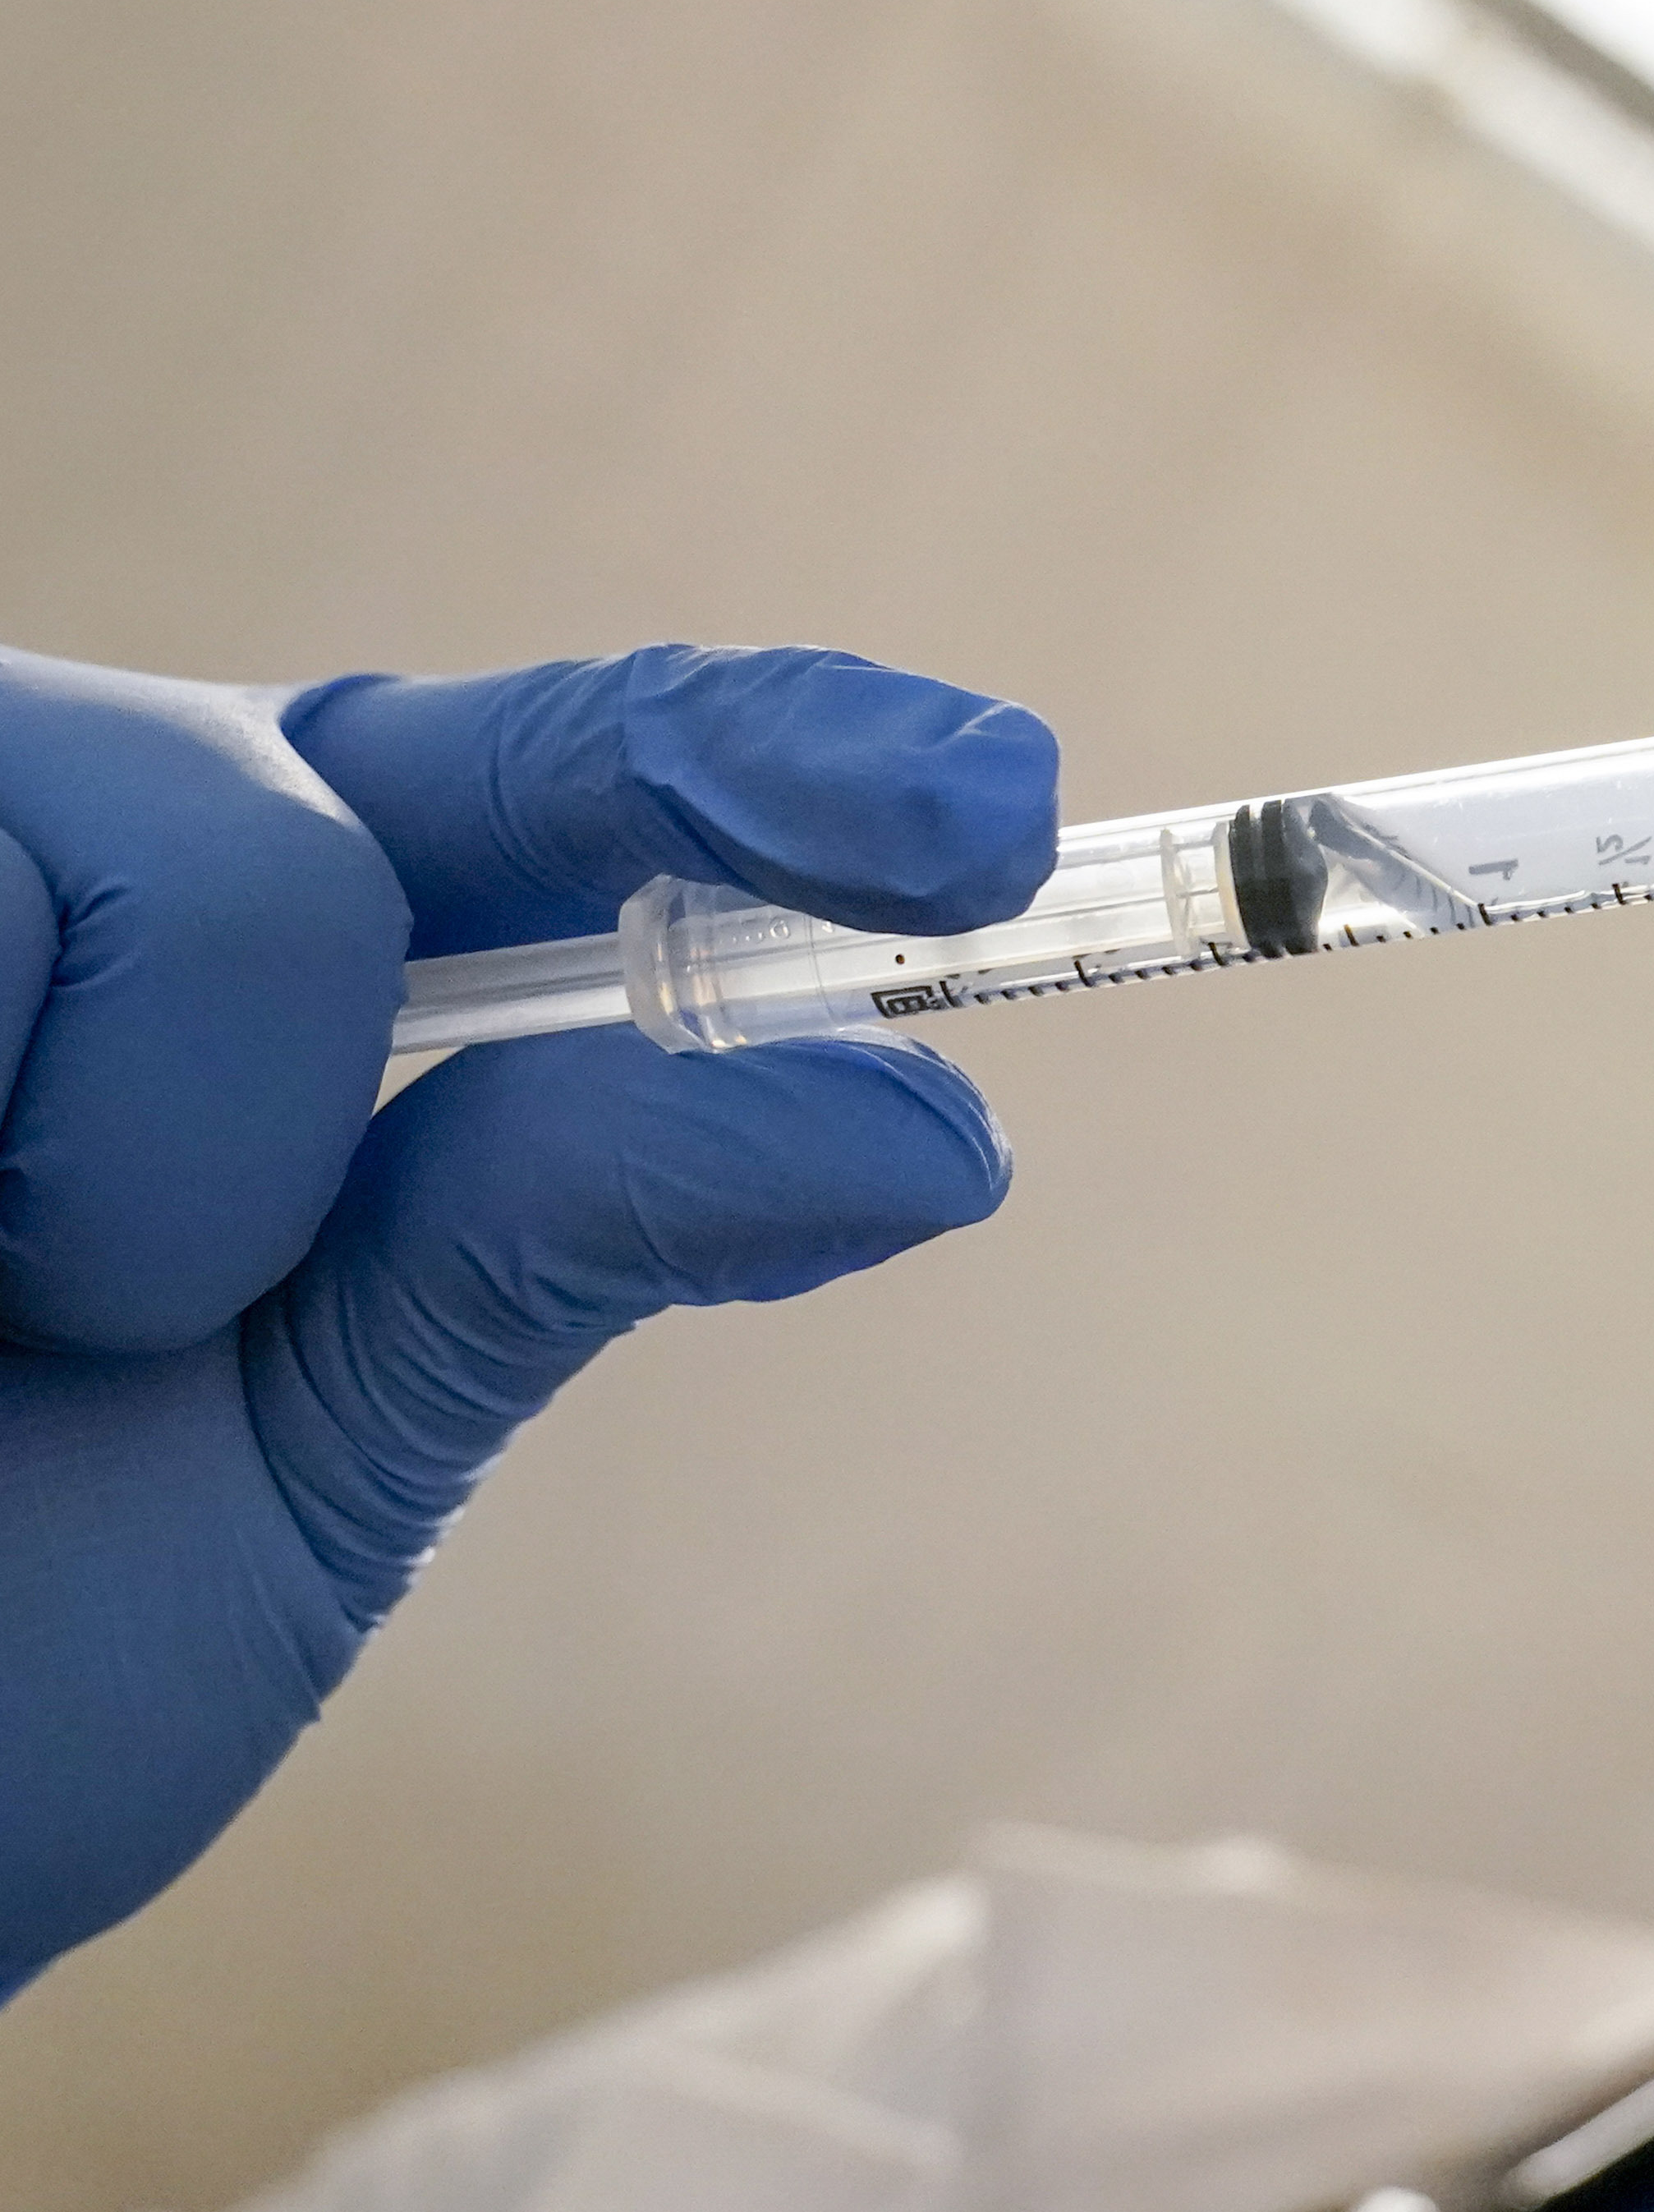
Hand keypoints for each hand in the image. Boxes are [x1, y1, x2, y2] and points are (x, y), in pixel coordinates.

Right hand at [0, 645, 1055, 1994]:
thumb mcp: (315, 1458)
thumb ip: (563, 1235)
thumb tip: (928, 1120)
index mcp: (212, 1002)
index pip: (521, 789)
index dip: (756, 753)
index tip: (997, 804)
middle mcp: (38, 895)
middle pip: (312, 798)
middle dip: (278, 1102)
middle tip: (122, 1313)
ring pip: (196, 864)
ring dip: (130, 1188)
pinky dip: (1, 1168)